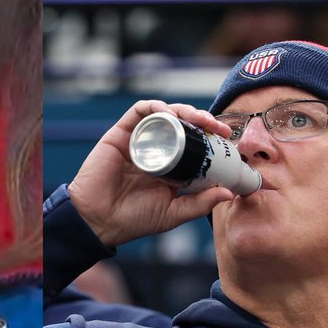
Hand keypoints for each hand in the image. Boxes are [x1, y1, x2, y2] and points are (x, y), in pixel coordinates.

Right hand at [67, 100, 234, 247]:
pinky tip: (168, 114)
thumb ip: (200, 203)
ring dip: (184, 110)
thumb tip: (229, 193)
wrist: (98, 220)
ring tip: (199, 118)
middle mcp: (157, 148)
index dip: (212, 137)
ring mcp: (140, 139)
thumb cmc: (133, 219)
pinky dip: (156, 107)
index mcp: (171, 165)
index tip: (229, 140)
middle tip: (218, 127)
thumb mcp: (174, 213)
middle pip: (183, 124)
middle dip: (203, 120)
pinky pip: (139, 111)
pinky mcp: (121, 133)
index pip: (195, 142)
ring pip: (165, 113)